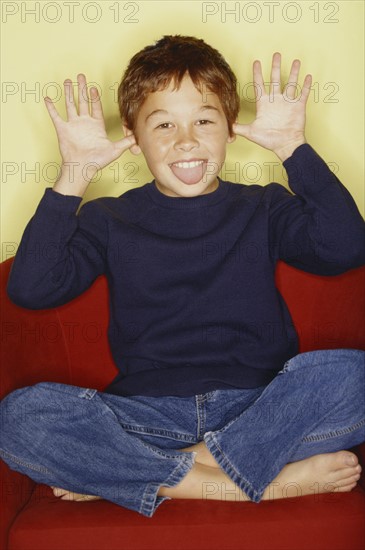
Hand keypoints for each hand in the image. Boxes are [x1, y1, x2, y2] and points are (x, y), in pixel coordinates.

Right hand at [44, 74, 135, 194]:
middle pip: (83, 101)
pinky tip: (47, 98)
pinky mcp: (63, 129)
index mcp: (96, 125)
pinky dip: (51, 107)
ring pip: (70, 104)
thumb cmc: (97, 161)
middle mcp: (84, 123)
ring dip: (68, 93)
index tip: (93, 88)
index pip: (96, 107)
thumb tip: (138, 137)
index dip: (95, 97)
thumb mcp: (114, 150)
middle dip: (82, 88)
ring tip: (67, 81)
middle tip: (81, 76)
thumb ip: (125, 142)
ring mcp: (73, 125)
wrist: (82, 168)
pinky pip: (55, 116)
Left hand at [233, 53, 311, 160]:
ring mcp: (287, 103)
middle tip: (276, 54)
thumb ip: (240, 128)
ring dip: (293, 72)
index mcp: (264, 104)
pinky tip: (308, 76)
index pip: (260, 85)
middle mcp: (276, 101)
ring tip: (295, 61)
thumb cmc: (269, 140)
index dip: (257, 74)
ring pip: (291, 83)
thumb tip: (228, 126)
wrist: (285, 145)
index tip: (256, 62)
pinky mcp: (298, 106)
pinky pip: (303, 94)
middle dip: (275, 67)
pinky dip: (306, 85)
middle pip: (275, 79)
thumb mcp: (251, 133)